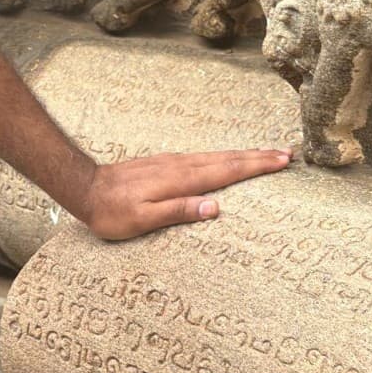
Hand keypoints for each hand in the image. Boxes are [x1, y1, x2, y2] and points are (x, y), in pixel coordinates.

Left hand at [80, 148, 292, 239]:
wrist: (84, 188)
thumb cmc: (112, 212)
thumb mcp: (143, 219)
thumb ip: (178, 211)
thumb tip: (215, 207)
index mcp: (180, 180)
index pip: (226, 172)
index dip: (255, 167)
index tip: (281, 161)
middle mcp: (179, 166)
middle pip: (226, 160)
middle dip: (257, 156)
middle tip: (287, 153)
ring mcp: (171, 162)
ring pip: (215, 156)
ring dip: (242, 155)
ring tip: (265, 153)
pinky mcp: (163, 163)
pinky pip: (201, 158)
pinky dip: (221, 157)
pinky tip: (224, 160)